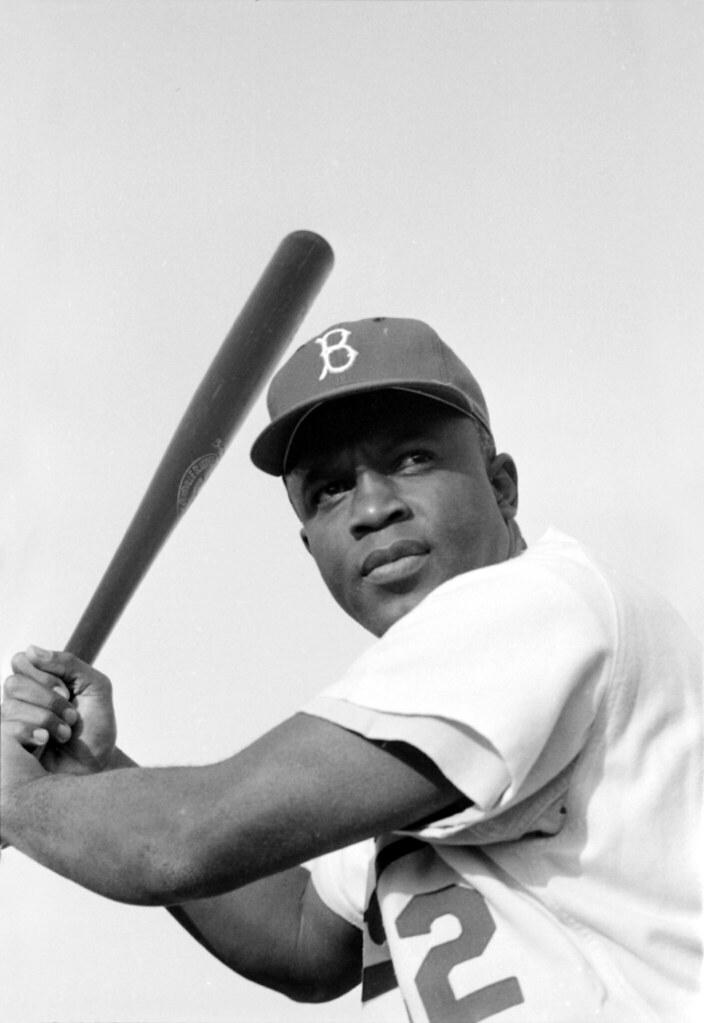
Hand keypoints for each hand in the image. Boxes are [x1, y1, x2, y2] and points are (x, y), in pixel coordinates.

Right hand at [2, 647, 116, 774]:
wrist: (97, 766)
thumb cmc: (96, 727)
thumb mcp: (95, 687)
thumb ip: (68, 663)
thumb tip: (31, 649)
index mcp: (38, 681)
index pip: (21, 660)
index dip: (44, 674)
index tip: (67, 690)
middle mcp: (20, 700)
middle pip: (14, 683)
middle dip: (48, 698)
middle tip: (71, 715)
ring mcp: (11, 723)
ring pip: (10, 705)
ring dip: (46, 719)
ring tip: (65, 734)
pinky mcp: (7, 746)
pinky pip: (6, 729)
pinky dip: (32, 732)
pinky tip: (46, 741)